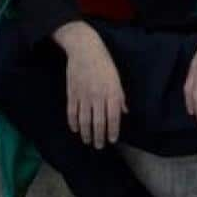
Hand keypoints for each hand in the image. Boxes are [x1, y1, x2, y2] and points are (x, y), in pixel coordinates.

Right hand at [55, 21, 127, 148]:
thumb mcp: (117, 79)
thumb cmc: (104, 64)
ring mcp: (83, 96)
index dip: (113, 131)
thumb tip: (125, 112)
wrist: (85, 50)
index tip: (113, 140)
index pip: (113, 117)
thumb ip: (120, 97)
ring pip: (84, 120)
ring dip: (86, 133)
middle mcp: (98, 96)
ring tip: (88, 141)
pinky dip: (73, 122)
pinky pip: (72, 112)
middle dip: (99, 137)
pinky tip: (75, 129)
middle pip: (98, 122)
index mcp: (111, 92)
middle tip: (100, 146)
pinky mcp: (72, 93)